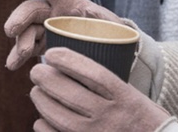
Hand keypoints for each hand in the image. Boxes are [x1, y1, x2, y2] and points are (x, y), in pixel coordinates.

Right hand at [2, 0, 119, 70]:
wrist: (112, 56)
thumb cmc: (113, 35)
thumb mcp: (114, 26)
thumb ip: (101, 18)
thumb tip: (88, 13)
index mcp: (67, 1)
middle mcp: (52, 12)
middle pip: (30, 9)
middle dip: (19, 18)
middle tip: (11, 31)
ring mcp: (45, 30)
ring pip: (25, 30)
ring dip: (19, 41)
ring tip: (20, 56)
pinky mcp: (42, 46)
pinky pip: (26, 49)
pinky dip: (17, 56)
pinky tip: (12, 65)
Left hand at [29, 47, 172, 131]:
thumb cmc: (141, 120)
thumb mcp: (132, 97)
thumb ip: (106, 83)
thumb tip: (66, 64)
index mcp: (126, 99)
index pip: (94, 74)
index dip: (68, 61)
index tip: (51, 53)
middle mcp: (112, 118)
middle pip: (69, 94)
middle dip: (45, 79)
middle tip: (36, 72)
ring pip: (58, 116)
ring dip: (41, 101)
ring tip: (37, 92)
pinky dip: (43, 125)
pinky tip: (43, 119)